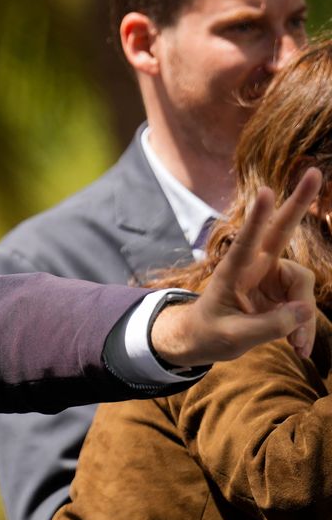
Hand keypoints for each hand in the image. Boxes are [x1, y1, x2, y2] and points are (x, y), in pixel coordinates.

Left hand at [151, 167, 320, 364]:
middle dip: (299, 203)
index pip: (246, 242)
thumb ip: (269, 326)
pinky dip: (303, 327)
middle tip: (316, 172)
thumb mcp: (233, 338)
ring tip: (296, 346)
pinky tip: (298, 346)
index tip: (265, 192)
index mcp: (232, 272)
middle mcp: (254, 267)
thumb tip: (304, 312)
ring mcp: (271, 277)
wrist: (203, 340)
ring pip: (303, 287)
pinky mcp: (283, 291)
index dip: (257, 219)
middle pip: (281, 231)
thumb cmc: (208, 334)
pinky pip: (304, 305)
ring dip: (303, 318)